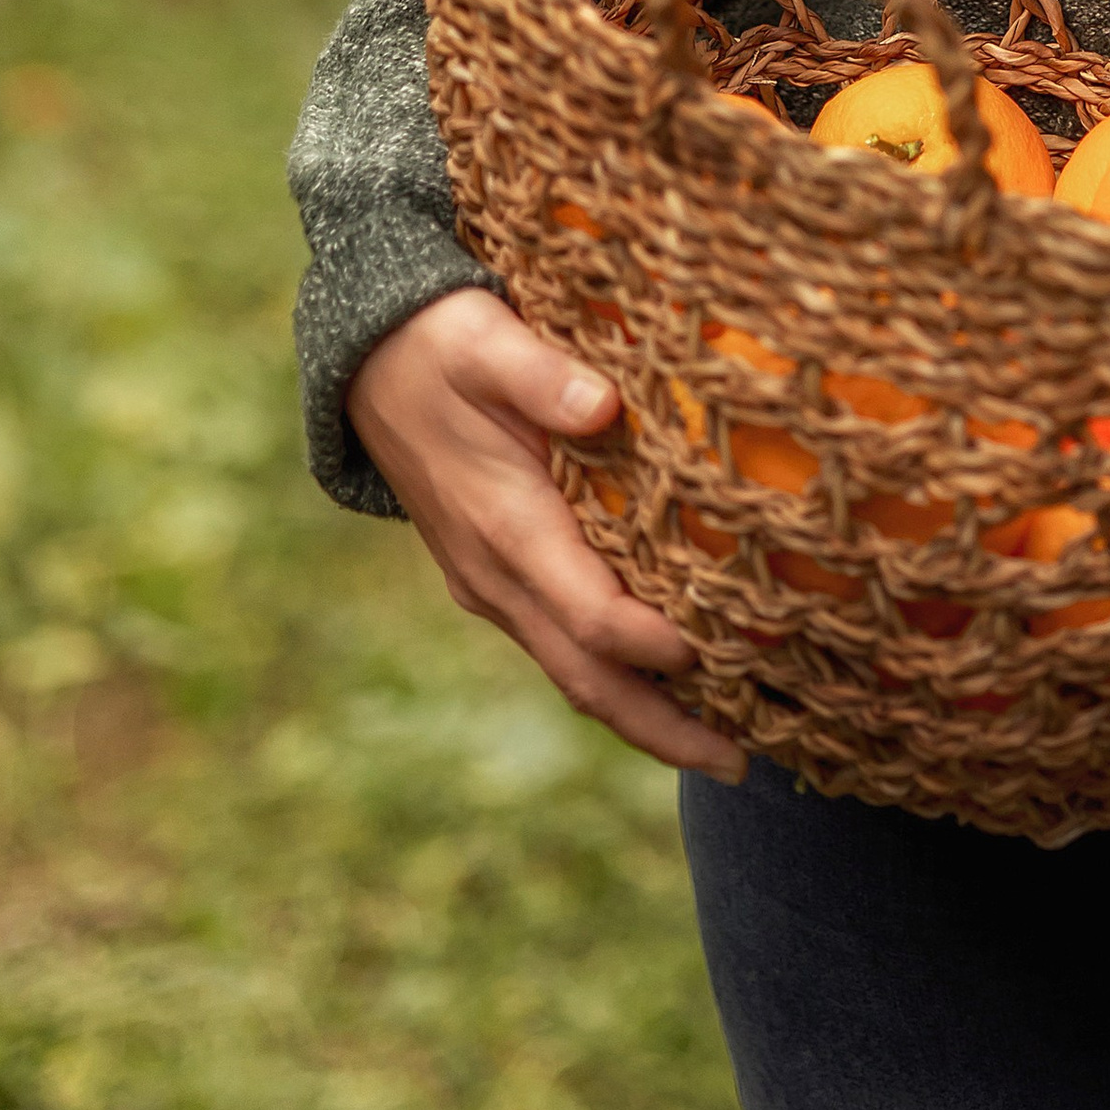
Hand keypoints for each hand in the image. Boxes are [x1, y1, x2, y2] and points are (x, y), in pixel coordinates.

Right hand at [349, 286, 742, 780]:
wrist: (368, 362)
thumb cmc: (442, 344)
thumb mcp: (488, 342)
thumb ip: (543, 377)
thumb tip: (603, 406)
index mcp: (506, 527)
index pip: (590, 615)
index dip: (656, 643)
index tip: (723, 653)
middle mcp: (498, 575)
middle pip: (586, 678)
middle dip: (661, 728)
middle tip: (740, 768)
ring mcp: (493, 585)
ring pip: (572, 672)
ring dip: (644, 716)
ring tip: (723, 747)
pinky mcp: (497, 576)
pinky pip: (562, 645)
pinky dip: (616, 677)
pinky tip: (669, 683)